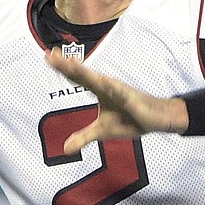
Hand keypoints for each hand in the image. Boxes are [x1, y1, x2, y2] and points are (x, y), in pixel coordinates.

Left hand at [45, 48, 186, 153]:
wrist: (158, 119)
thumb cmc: (131, 119)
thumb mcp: (102, 131)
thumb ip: (83, 137)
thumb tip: (65, 149)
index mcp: (99, 90)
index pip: (77, 77)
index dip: (62, 68)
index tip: (47, 57)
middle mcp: (106, 86)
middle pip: (82, 74)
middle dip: (66, 65)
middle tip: (50, 54)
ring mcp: (119, 90)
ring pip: (98, 80)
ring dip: (85, 71)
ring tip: (71, 62)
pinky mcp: (132, 99)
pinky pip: (121, 92)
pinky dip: (112, 86)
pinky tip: (104, 81)